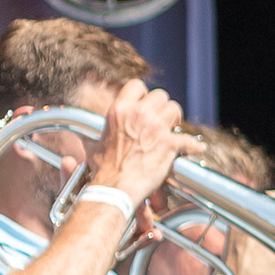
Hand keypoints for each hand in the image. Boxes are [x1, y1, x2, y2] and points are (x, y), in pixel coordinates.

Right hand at [91, 85, 185, 209]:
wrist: (115, 188)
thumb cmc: (104, 170)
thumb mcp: (94, 146)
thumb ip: (94, 137)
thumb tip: (79, 138)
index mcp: (119, 111)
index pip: (137, 86)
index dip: (144, 94)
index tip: (147, 104)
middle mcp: (138, 114)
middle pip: (161, 96)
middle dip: (162, 107)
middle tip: (162, 120)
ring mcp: (155, 127)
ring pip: (175, 109)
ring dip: (175, 120)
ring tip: (172, 130)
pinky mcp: (169, 143)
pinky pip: (189, 139)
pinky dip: (194, 146)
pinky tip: (196, 148)